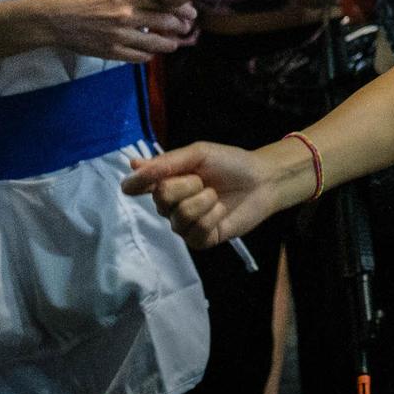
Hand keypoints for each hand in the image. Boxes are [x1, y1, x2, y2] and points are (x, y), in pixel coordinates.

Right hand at [37, 0, 192, 62]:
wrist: (54, 19)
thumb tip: (149, 3)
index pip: (161, 2)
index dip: (179, 8)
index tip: (190, 12)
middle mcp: (126, 16)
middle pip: (163, 22)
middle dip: (179, 26)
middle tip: (187, 28)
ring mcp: (119, 36)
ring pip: (154, 43)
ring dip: (168, 44)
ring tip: (174, 44)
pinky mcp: (111, 52)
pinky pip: (137, 57)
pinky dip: (147, 56)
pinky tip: (150, 54)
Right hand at [121, 139, 296, 247]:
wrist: (262, 180)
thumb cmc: (229, 163)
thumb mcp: (198, 154)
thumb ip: (166, 162)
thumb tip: (132, 165)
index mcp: (166, 181)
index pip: (137, 186)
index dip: (138, 183)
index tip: (141, 180)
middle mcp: (170, 205)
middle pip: (161, 198)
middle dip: (187, 185)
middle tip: (203, 180)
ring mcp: (184, 225)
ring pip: (179, 217)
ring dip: (204, 201)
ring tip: (216, 195)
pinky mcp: (200, 240)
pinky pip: (196, 232)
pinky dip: (213, 217)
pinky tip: (221, 211)